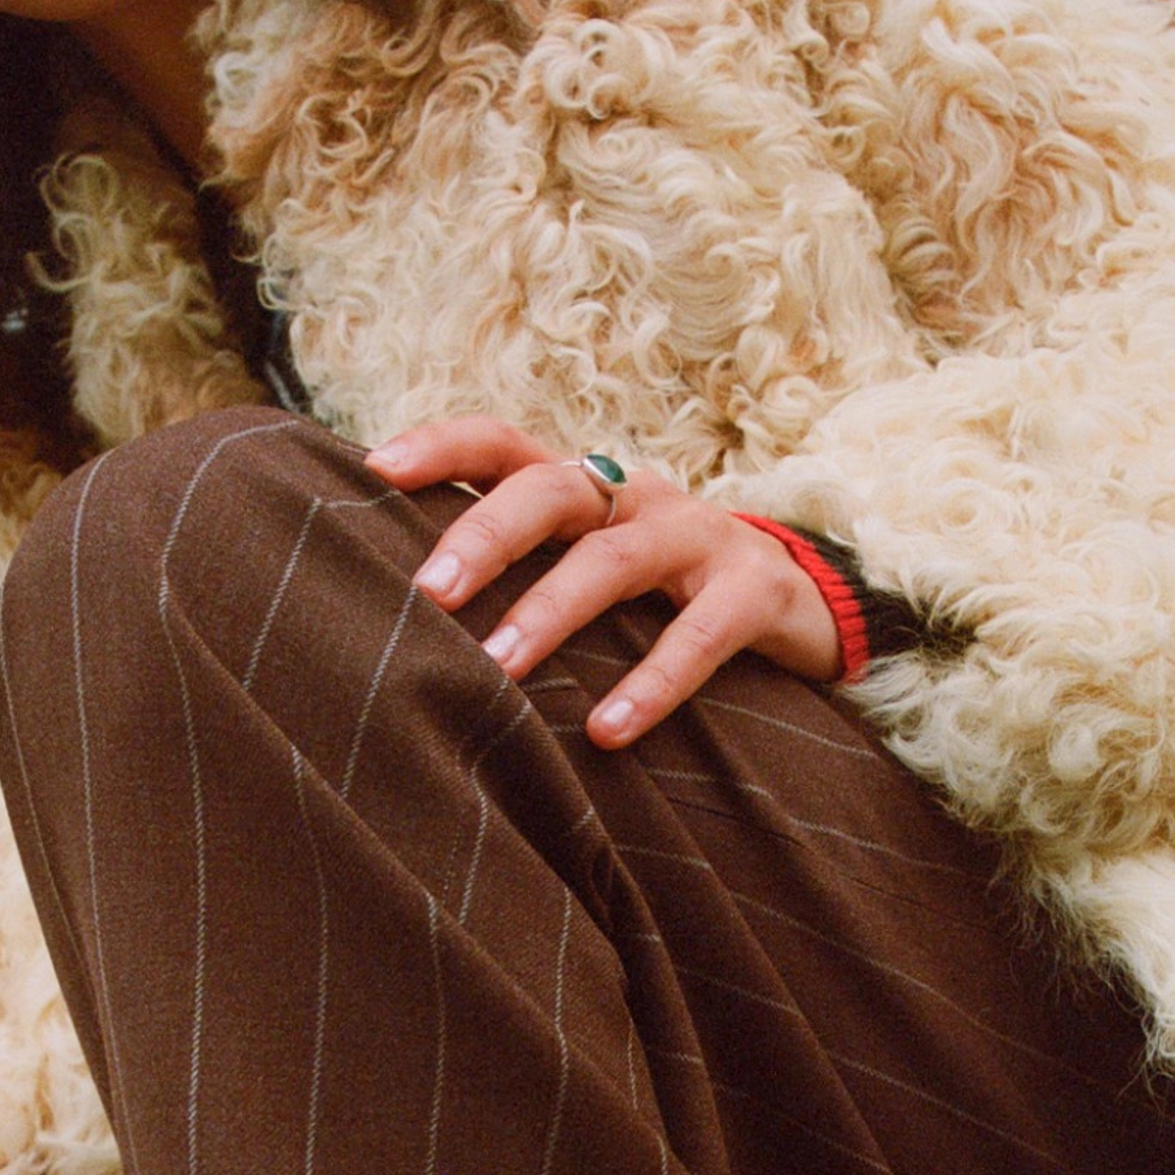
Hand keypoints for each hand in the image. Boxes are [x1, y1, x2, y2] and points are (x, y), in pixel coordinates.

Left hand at [365, 420, 844, 740]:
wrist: (800, 604)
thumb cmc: (661, 594)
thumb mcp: (590, 563)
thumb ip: (519, 570)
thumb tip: (396, 612)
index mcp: (585, 485)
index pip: (503, 442)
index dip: (442, 446)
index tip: (375, 471)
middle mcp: (636, 495)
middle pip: (554, 488)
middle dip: (486, 535)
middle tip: (428, 595)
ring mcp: (698, 535)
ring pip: (614, 558)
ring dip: (551, 611)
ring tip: (500, 670)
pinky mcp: (755, 590)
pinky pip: (700, 636)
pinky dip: (651, 683)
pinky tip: (607, 731)